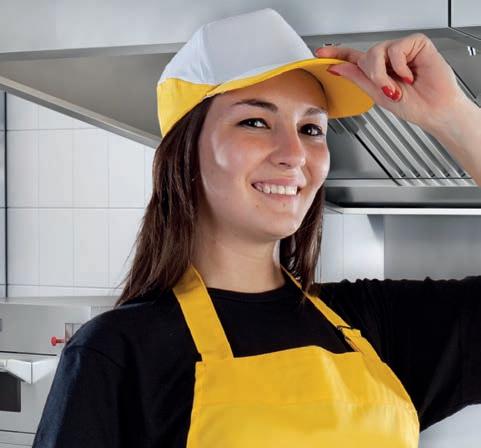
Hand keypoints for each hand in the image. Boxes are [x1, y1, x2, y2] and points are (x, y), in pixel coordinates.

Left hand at [315, 33, 469, 131]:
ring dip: (383, 73)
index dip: (337, 54)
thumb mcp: (377, 95)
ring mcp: (401, 50)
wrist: (434, 111)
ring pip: (378, 51)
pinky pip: (397, 48)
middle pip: (366, 56)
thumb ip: (358, 79)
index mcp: (377, 71)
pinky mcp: (416, 43)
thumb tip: (338, 68)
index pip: (354, 59)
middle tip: (386, 90)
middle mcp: (388, 59)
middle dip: (372, 76)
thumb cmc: (413, 106)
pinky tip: (411, 75)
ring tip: (398, 86)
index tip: (320, 53)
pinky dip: (401, 66)